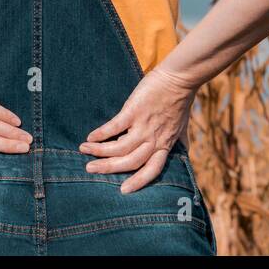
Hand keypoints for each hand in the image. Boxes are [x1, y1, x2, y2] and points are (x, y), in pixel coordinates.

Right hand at [79, 66, 196, 192]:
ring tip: (84, 150)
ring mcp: (143, 126)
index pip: (151, 170)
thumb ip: (180, 140)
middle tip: (90, 169)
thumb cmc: (180, 101)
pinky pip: (114, 127)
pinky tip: (90, 137)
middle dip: (108, 168)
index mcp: (164, 145)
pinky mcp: (134, 111)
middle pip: (129, 162)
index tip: (123, 190)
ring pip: (119, 148)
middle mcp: (154, 139)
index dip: (138, 182)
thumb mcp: (182, 126)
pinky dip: (101, 134)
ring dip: (99, 152)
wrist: (179, 78)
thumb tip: (183, 150)